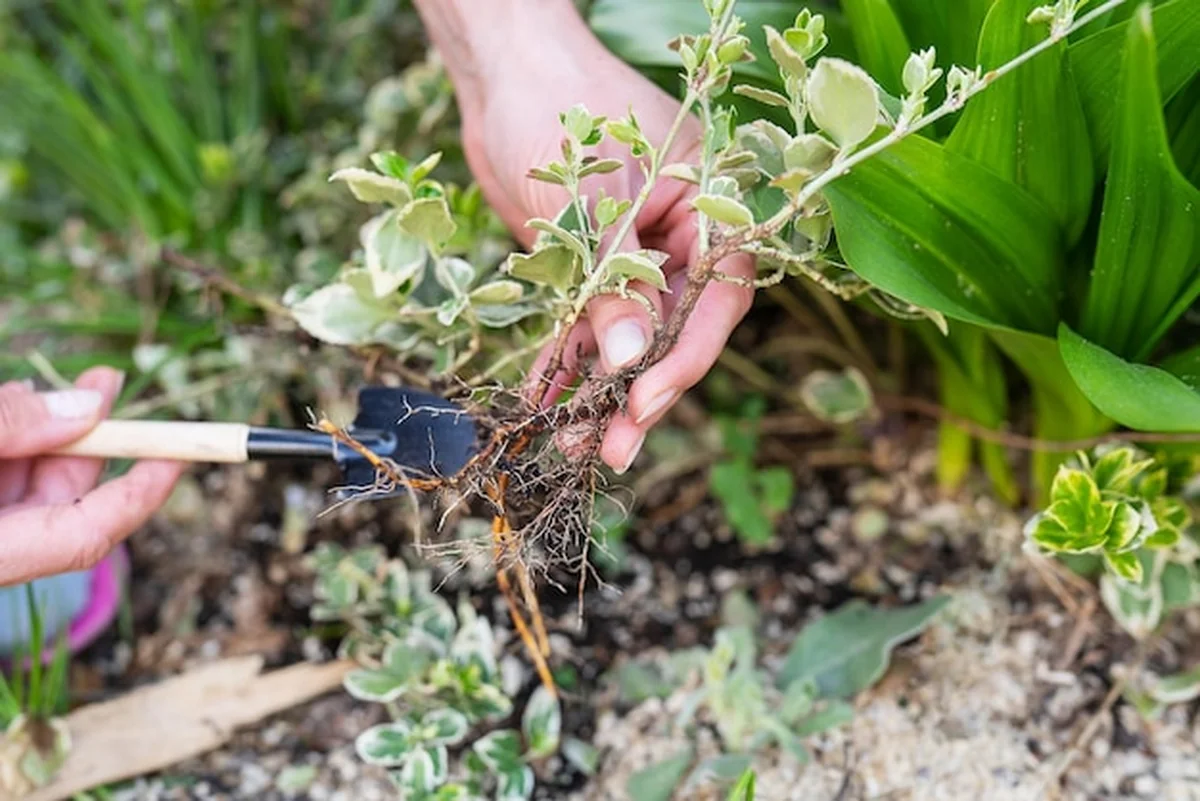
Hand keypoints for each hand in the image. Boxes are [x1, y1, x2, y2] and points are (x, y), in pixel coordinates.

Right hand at [0, 368, 183, 584]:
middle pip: (61, 501)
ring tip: (77, 382)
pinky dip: (17, 437)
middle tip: (109, 383)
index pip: (84, 537)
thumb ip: (11, 426)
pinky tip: (17, 399)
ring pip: (30, 481)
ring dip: (55, 429)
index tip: (179, 455)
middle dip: (95, 438)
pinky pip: (2, 475)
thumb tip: (86, 409)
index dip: (139, 494)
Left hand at [415, 0, 754, 471]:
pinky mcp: (589, 261)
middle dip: (642, 393)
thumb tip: (627, 361)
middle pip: (674, 331)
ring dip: (599, 391)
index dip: (687, 356)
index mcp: (709, 209)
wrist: (503, 70)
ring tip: (573, 444)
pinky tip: (544, 399)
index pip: (719, 297)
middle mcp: (679, 238)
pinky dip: (563, 359)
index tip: (645, 400)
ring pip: (625, 337)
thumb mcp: (593, 202)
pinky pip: (583, 321)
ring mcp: (633, 253)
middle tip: (615, 449)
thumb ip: (615, 283)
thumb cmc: (562, 106)